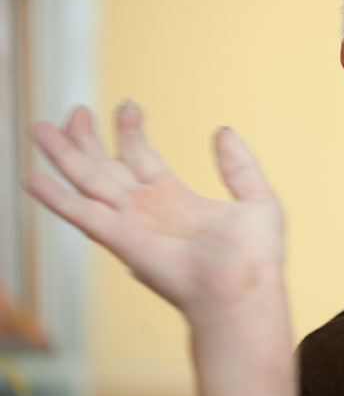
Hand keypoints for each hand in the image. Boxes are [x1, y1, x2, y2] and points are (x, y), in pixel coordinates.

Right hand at [25, 102, 285, 325]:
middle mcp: (148, 210)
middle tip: (74, 110)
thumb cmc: (255, 258)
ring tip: (40, 128)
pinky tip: (33, 179)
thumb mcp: (257, 199)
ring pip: (88, 181)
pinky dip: (56, 199)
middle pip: (107, 167)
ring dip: (64, 156)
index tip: (127, 104)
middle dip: (88, 140)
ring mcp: (132, 223)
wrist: (243, 291)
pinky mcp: (122, 239)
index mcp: (176, 200)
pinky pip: (83, 214)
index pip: (143, 158)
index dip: (131, 132)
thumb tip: (223, 130)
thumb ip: (239, 165)